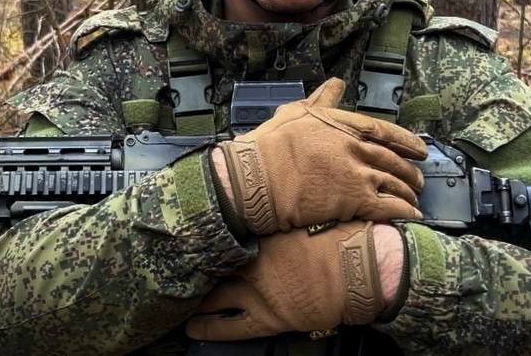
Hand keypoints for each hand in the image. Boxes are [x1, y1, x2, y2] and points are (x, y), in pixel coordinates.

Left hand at [186, 221, 399, 339]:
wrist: (361, 268)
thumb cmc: (341, 235)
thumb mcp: (306, 210)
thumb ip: (278, 210)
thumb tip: (265, 201)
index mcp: (261, 230)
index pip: (219, 231)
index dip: (199, 233)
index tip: (183, 230)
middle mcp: (252, 260)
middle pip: (209, 263)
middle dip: (189, 265)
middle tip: (169, 265)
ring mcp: (257, 291)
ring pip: (212, 297)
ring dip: (192, 299)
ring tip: (172, 299)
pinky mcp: (268, 318)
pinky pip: (229, 327)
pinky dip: (208, 328)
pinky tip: (193, 329)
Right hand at [215, 77, 426, 233]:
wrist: (257, 179)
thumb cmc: (270, 145)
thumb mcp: (296, 112)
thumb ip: (321, 99)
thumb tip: (335, 83)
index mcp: (343, 125)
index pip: (384, 130)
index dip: (406, 141)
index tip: (420, 149)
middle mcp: (355, 148)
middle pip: (393, 159)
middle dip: (410, 170)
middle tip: (419, 177)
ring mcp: (357, 174)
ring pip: (395, 183)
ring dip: (409, 192)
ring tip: (415, 199)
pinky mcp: (353, 201)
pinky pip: (389, 206)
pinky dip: (404, 211)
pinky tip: (411, 216)